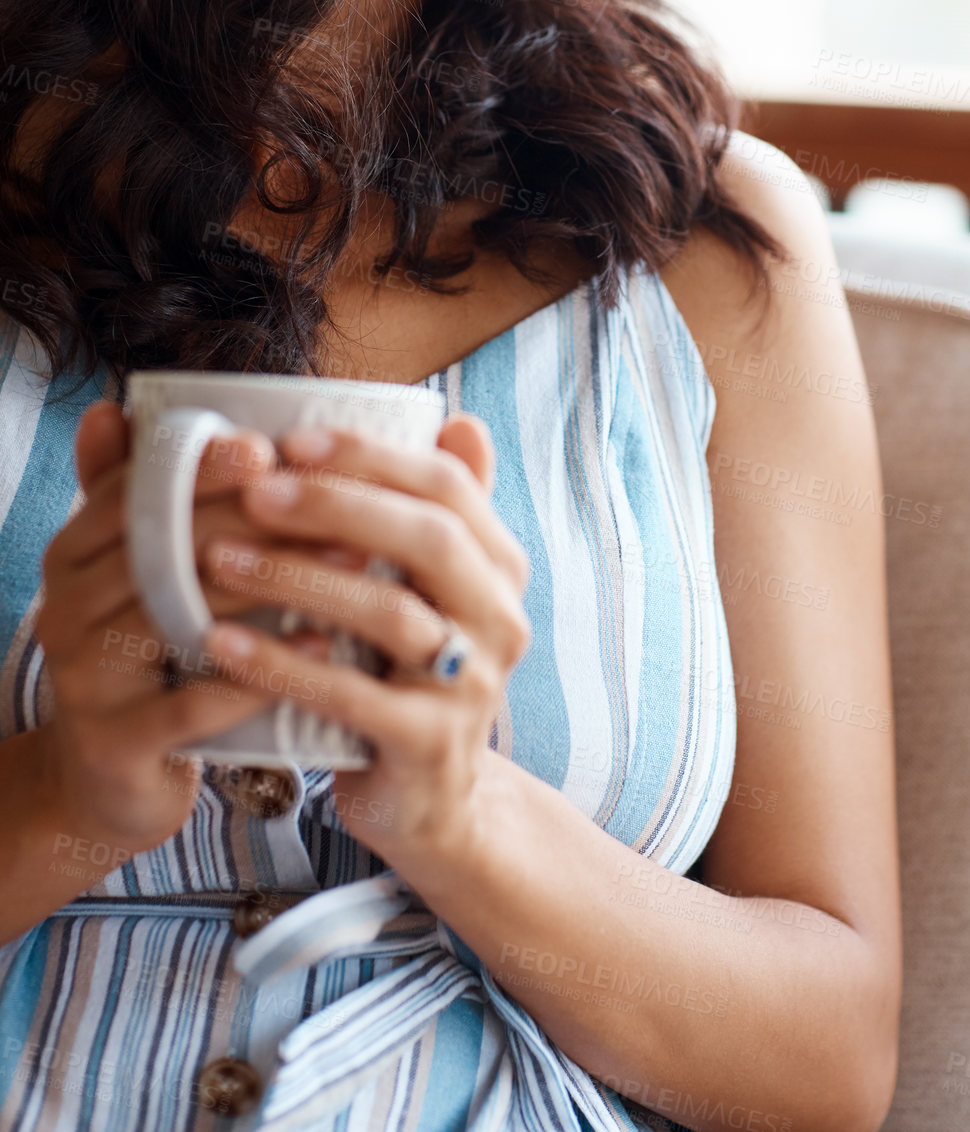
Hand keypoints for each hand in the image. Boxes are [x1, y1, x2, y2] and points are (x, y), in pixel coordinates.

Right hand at [33, 402, 336, 860]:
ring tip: (351, 563)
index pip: (136, 491)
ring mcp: (83, 676)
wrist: (107, 780)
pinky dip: (262, 672)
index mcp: (75, 551)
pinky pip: (192, 700)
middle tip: (337, 503)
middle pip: (162, 545)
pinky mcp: (115, 742)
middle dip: (253, 517)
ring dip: (272, 584)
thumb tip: (123, 403)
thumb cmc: (151, 654)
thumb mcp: (149, 572)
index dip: (202, 468)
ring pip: (179, 614)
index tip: (270, 448)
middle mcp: (64, 606)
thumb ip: (151, 497)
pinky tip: (324, 646)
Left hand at [199, 414, 531, 868]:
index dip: (371, 456)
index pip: (447, 486)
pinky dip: (282, 666)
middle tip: (253, 490)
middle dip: (337, 504)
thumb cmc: (409, 674)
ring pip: (390, 614)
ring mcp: (471, 685)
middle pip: (430, 539)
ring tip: (218, 560)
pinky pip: (351, 696)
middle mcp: (500, 618)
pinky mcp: (429, 746)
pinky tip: (220, 645)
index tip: (291, 440)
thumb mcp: (431, 591)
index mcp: (499, 565)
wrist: (430, 804)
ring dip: (297, 580)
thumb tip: (456, 417)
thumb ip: (436, 510)